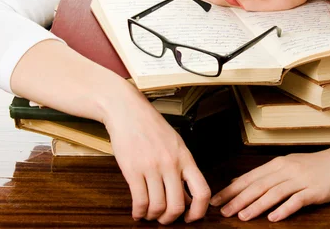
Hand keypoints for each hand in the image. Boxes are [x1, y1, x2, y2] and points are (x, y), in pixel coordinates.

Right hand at [103, 83, 210, 224]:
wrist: (127, 111)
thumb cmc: (151, 127)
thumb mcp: (175, 144)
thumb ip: (182, 168)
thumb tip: (187, 196)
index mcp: (185, 157)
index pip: (202, 191)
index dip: (199, 211)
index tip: (191, 218)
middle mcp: (171, 164)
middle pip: (178, 205)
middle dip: (170, 219)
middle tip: (164, 219)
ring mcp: (152, 167)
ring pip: (158, 206)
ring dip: (153, 216)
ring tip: (149, 214)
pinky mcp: (133, 169)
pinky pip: (140, 201)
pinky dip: (139, 212)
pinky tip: (137, 211)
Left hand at [209, 133, 329, 221]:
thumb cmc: (316, 165)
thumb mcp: (289, 165)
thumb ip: (267, 174)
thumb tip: (241, 181)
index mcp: (278, 164)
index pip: (250, 177)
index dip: (232, 189)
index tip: (217, 200)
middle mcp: (286, 169)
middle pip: (258, 185)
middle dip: (239, 199)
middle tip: (223, 211)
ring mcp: (301, 179)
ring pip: (274, 193)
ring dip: (257, 205)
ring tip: (242, 216)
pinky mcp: (315, 190)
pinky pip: (297, 200)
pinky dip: (284, 209)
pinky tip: (273, 218)